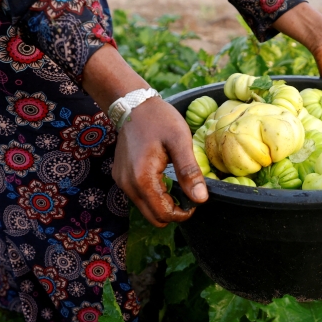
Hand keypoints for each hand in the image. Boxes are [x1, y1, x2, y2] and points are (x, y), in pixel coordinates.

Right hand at [112, 97, 208, 226]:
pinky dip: (153, 196)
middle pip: (153, 217)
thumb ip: (189, 171)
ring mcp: (122, 182)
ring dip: (163, 205)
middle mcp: (128, 185)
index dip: (183, 214)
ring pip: (146, 209)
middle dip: (173, 212)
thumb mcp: (180, 140)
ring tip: (177, 186)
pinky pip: (138, 197)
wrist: (133, 104)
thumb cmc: (159, 119)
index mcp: (143, 178)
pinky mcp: (120, 177)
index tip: (196, 201)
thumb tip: (200, 199)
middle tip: (188, 195)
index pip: (164, 213)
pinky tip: (163, 180)